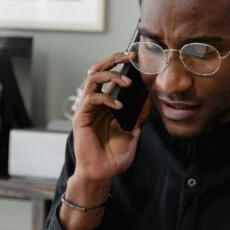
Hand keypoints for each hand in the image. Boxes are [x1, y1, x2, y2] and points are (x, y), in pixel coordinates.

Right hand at [69, 51, 151, 184]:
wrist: (102, 173)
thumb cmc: (114, 156)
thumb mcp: (133, 132)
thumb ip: (139, 116)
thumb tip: (149, 99)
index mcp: (106, 104)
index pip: (110, 76)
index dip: (120, 64)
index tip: (136, 58)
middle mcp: (95, 102)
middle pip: (99, 70)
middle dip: (113, 60)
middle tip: (129, 56)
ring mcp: (87, 109)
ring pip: (93, 79)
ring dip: (111, 75)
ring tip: (127, 82)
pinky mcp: (81, 117)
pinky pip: (92, 98)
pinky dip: (107, 98)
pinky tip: (119, 106)